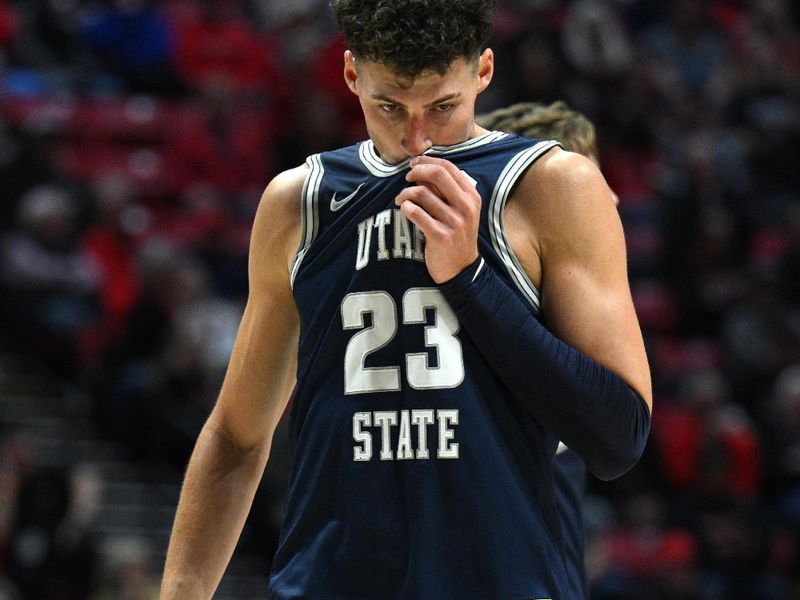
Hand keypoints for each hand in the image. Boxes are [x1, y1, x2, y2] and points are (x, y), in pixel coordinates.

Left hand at [395, 155, 479, 282]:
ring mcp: (454, 222)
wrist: (461, 269)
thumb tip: (423, 168)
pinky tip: (404, 210)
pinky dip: (405, 208)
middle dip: (417, 171)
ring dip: (405, 193)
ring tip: (401, 200)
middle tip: (407, 178)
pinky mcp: (440, 236)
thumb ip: (449, 190)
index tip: (415, 164)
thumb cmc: (457, 235)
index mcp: (472, 196)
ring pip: (421, 193)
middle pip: (437, 174)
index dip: (428, 161)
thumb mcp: (463, 211)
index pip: (449, 167)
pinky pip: (415, 213)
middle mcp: (465, 206)